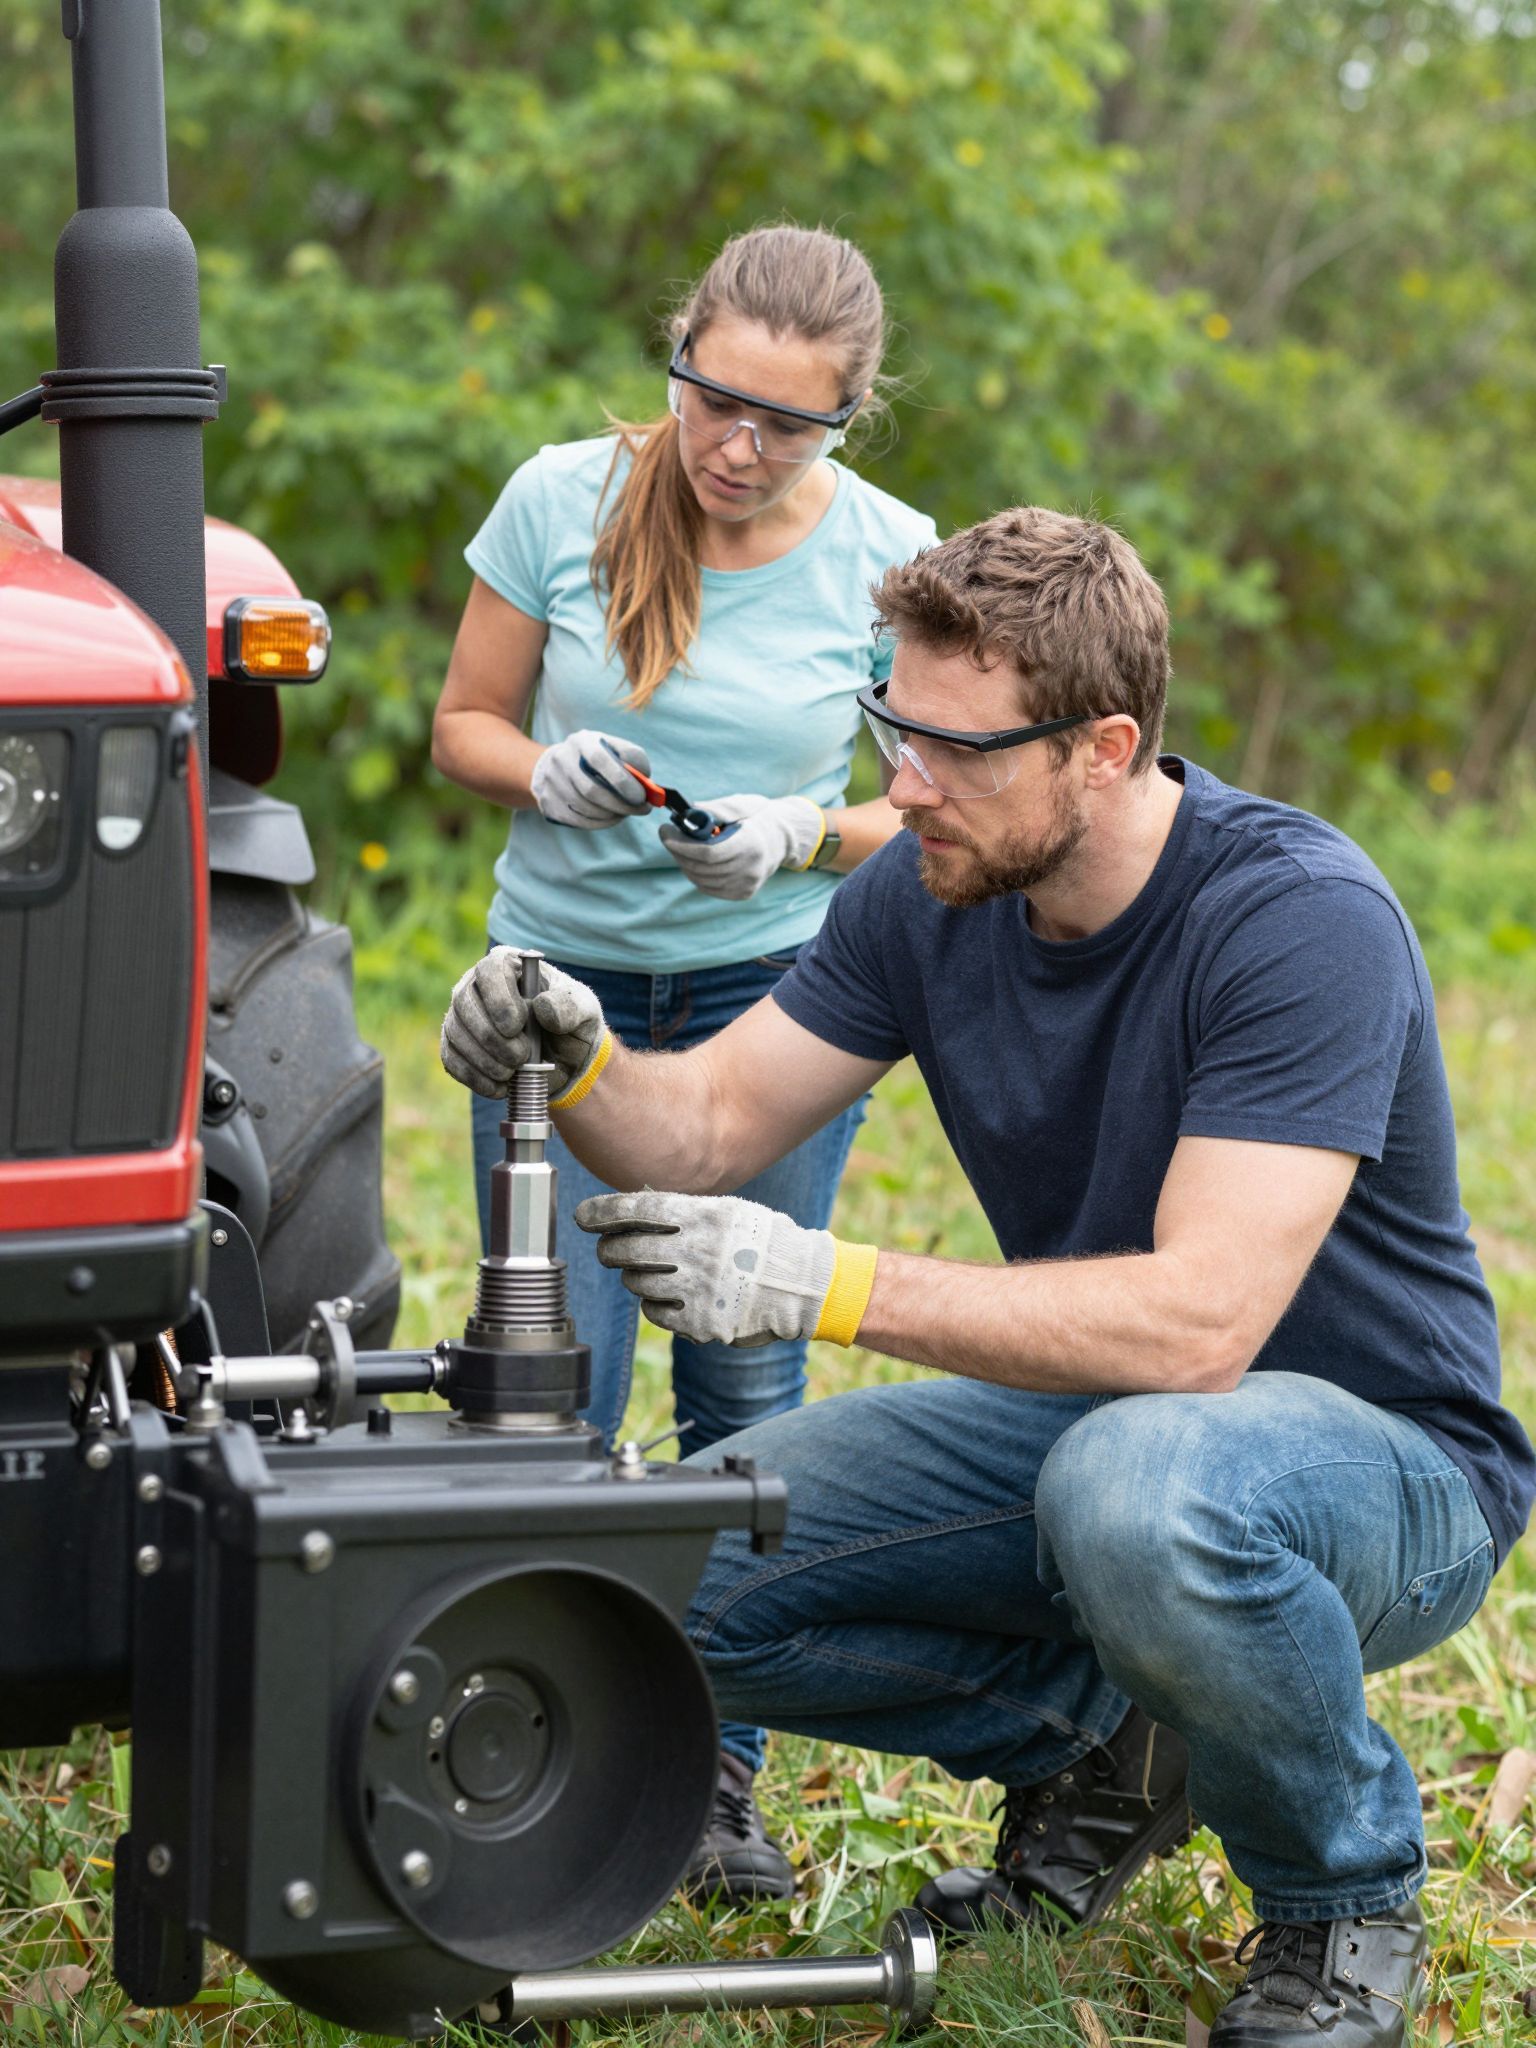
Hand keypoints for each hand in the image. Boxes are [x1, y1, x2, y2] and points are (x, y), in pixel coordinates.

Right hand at [441, 947, 611, 1104]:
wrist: (564, 1059)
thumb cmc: (573, 1024)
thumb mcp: (585, 1011)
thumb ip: (570, 1006)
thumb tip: (541, 1007)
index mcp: (511, 965)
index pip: (490, 969)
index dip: (498, 998)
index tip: (516, 1026)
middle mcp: (479, 985)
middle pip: (464, 1001)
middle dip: (491, 1036)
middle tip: (520, 1058)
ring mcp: (464, 1015)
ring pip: (455, 1032)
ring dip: (483, 1059)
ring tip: (513, 1073)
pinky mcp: (457, 1044)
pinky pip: (451, 1059)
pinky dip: (474, 1077)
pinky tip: (499, 1087)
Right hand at [531, 729, 651, 827]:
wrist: (552, 768)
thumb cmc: (593, 758)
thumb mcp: (611, 747)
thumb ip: (632, 760)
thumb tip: (649, 786)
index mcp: (582, 741)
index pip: (600, 760)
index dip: (623, 781)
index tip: (642, 796)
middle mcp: (562, 760)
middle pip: (593, 790)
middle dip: (622, 804)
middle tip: (642, 809)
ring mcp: (553, 784)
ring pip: (587, 808)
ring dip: (613, 814)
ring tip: (626, 812)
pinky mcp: (550, 804)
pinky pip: (580, 821)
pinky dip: (602, 822)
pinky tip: (612, 817)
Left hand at [574, 1189, 877, 1347]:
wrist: (804, 1286)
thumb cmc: (764, 1242)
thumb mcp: (730, 1211)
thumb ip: (685, 1212)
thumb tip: (632, 1213)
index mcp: (705, 1216)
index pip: (638, 1210)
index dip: (603, 1212)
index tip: (583, 1216)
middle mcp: (698, 1251)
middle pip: (627, 1249)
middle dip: (609, 1249)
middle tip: (608, 1249)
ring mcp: (698, 1289)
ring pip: (636, 1282)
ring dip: (633, 1276)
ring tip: (649, 1273)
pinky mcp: (700, 1322)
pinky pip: (655, 1312)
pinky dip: (654, 1303)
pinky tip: (669, 1296)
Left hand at [660, 794, 825, 900]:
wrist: (782, 838)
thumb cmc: (757, 817)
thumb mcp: (740, 805)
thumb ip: (713, 810)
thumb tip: (685, 814)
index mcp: (751, 844)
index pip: (709, 853)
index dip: (682, 845)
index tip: (665, 833)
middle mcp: (751, 868)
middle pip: (701, 867)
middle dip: (678, 851)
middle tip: (668, 837)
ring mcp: (747, 884)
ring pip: (701, 879)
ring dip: (685, 863)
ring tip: (682, 847)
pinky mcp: (743, 893)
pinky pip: (709, 888)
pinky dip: (696, 874)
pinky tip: (697, 861)